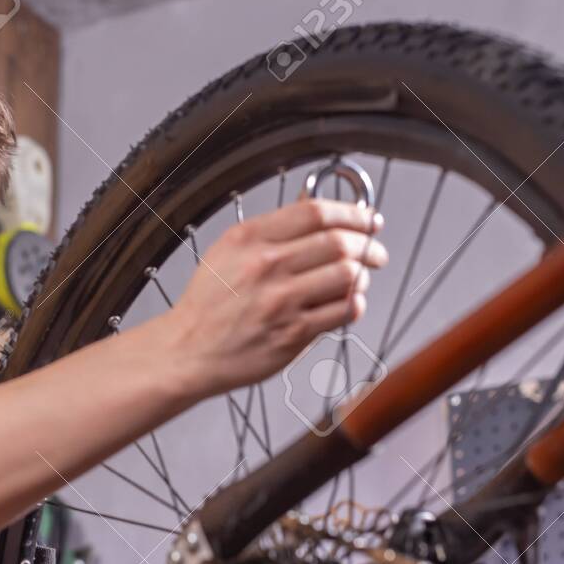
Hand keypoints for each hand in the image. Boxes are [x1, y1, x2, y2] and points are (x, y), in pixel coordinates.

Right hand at [165, 198, 386, 395]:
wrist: (188, 350)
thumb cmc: (209, 303)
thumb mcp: (228, 250)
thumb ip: (271, 231)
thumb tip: (317, 212)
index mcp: (250, 238)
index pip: (316, 212)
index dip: (354, 213)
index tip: (369, 219)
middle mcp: (266, 265)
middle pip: (339, 241)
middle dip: (368, 245)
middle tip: (375, 251)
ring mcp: (280, 300)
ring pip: (347, 275)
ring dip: (363, 275)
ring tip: (359, 278)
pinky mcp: (292, 333)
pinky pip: (343, 311)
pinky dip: (355, 304)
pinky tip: (347, 303)